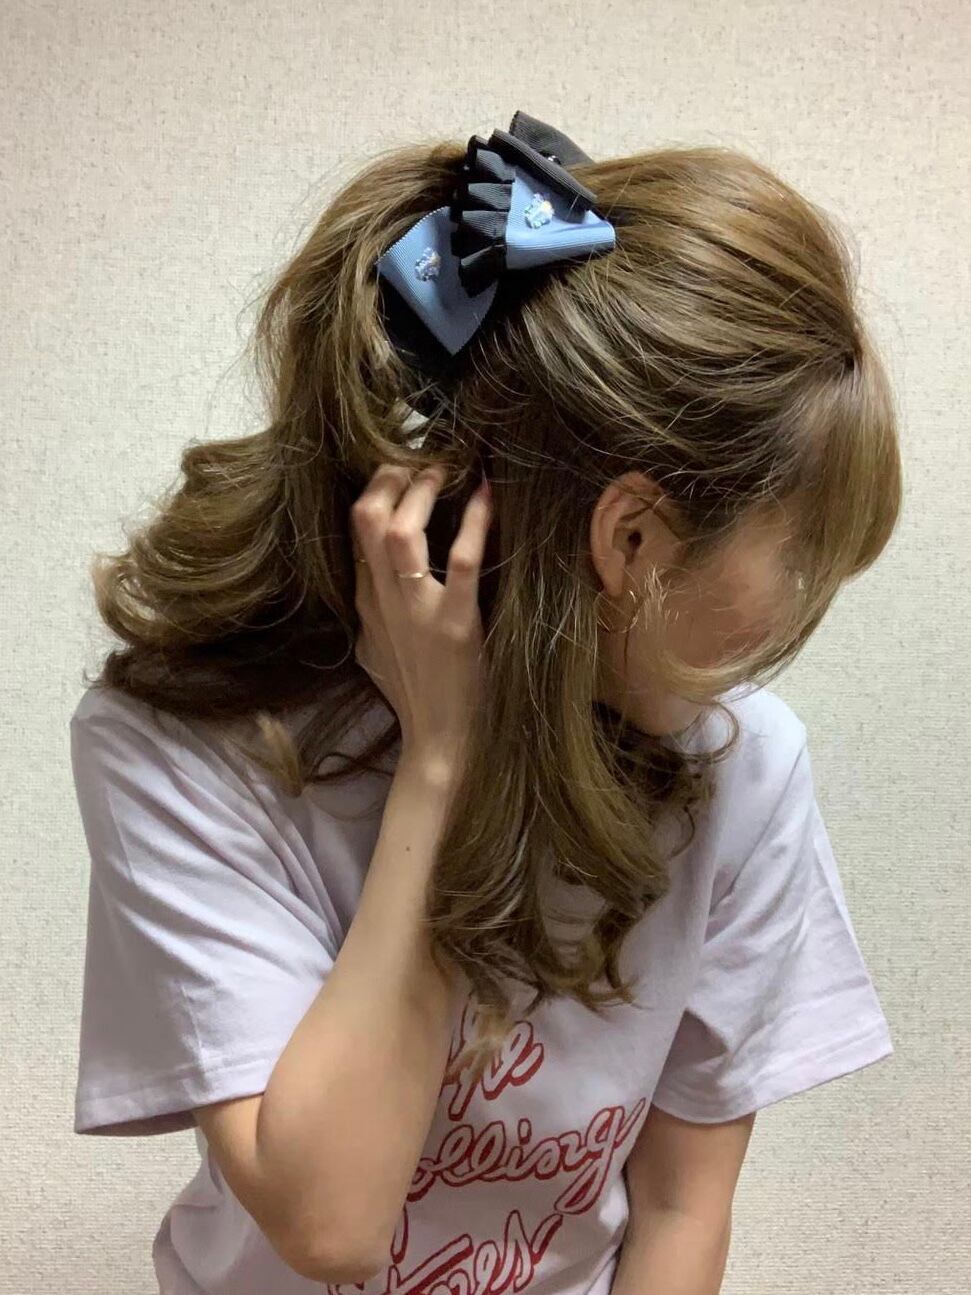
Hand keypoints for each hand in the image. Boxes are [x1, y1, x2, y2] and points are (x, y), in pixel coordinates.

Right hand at [351, 462, 492, 771]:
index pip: (355, 532)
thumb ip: (371, 617)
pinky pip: (462, 562)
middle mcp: (383, 601)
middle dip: (390, 478)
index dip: (378, 492)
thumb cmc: (416, 699)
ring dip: (422, 492)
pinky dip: (475, 523)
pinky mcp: (457, 626)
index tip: (402, 471)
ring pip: (399, 533)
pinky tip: (488, 494)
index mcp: (367, 604)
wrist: (440, 746)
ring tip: (445, 471)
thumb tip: (370, 590)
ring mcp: (417, 613)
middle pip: (366, 519)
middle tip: (421, 460)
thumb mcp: (375, 653)